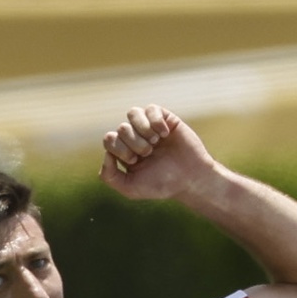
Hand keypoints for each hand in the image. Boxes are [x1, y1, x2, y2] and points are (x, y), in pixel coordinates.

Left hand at [100, 104, 216, 201]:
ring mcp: (150, 127)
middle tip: (148, 153)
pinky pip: (152, 109)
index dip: (118, 148)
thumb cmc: (161, 185)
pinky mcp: (165, 119)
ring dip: (142, 128)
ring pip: (133, 113)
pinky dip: (156, 121)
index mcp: (125, 151)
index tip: (134, 160)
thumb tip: (106, 154)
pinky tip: (165, 134)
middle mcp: (135, 137)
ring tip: (155, 141)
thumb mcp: (130, 188)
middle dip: (134, 142)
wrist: (190, 179)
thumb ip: (109, 176)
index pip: (109, 139)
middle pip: (122, 128)